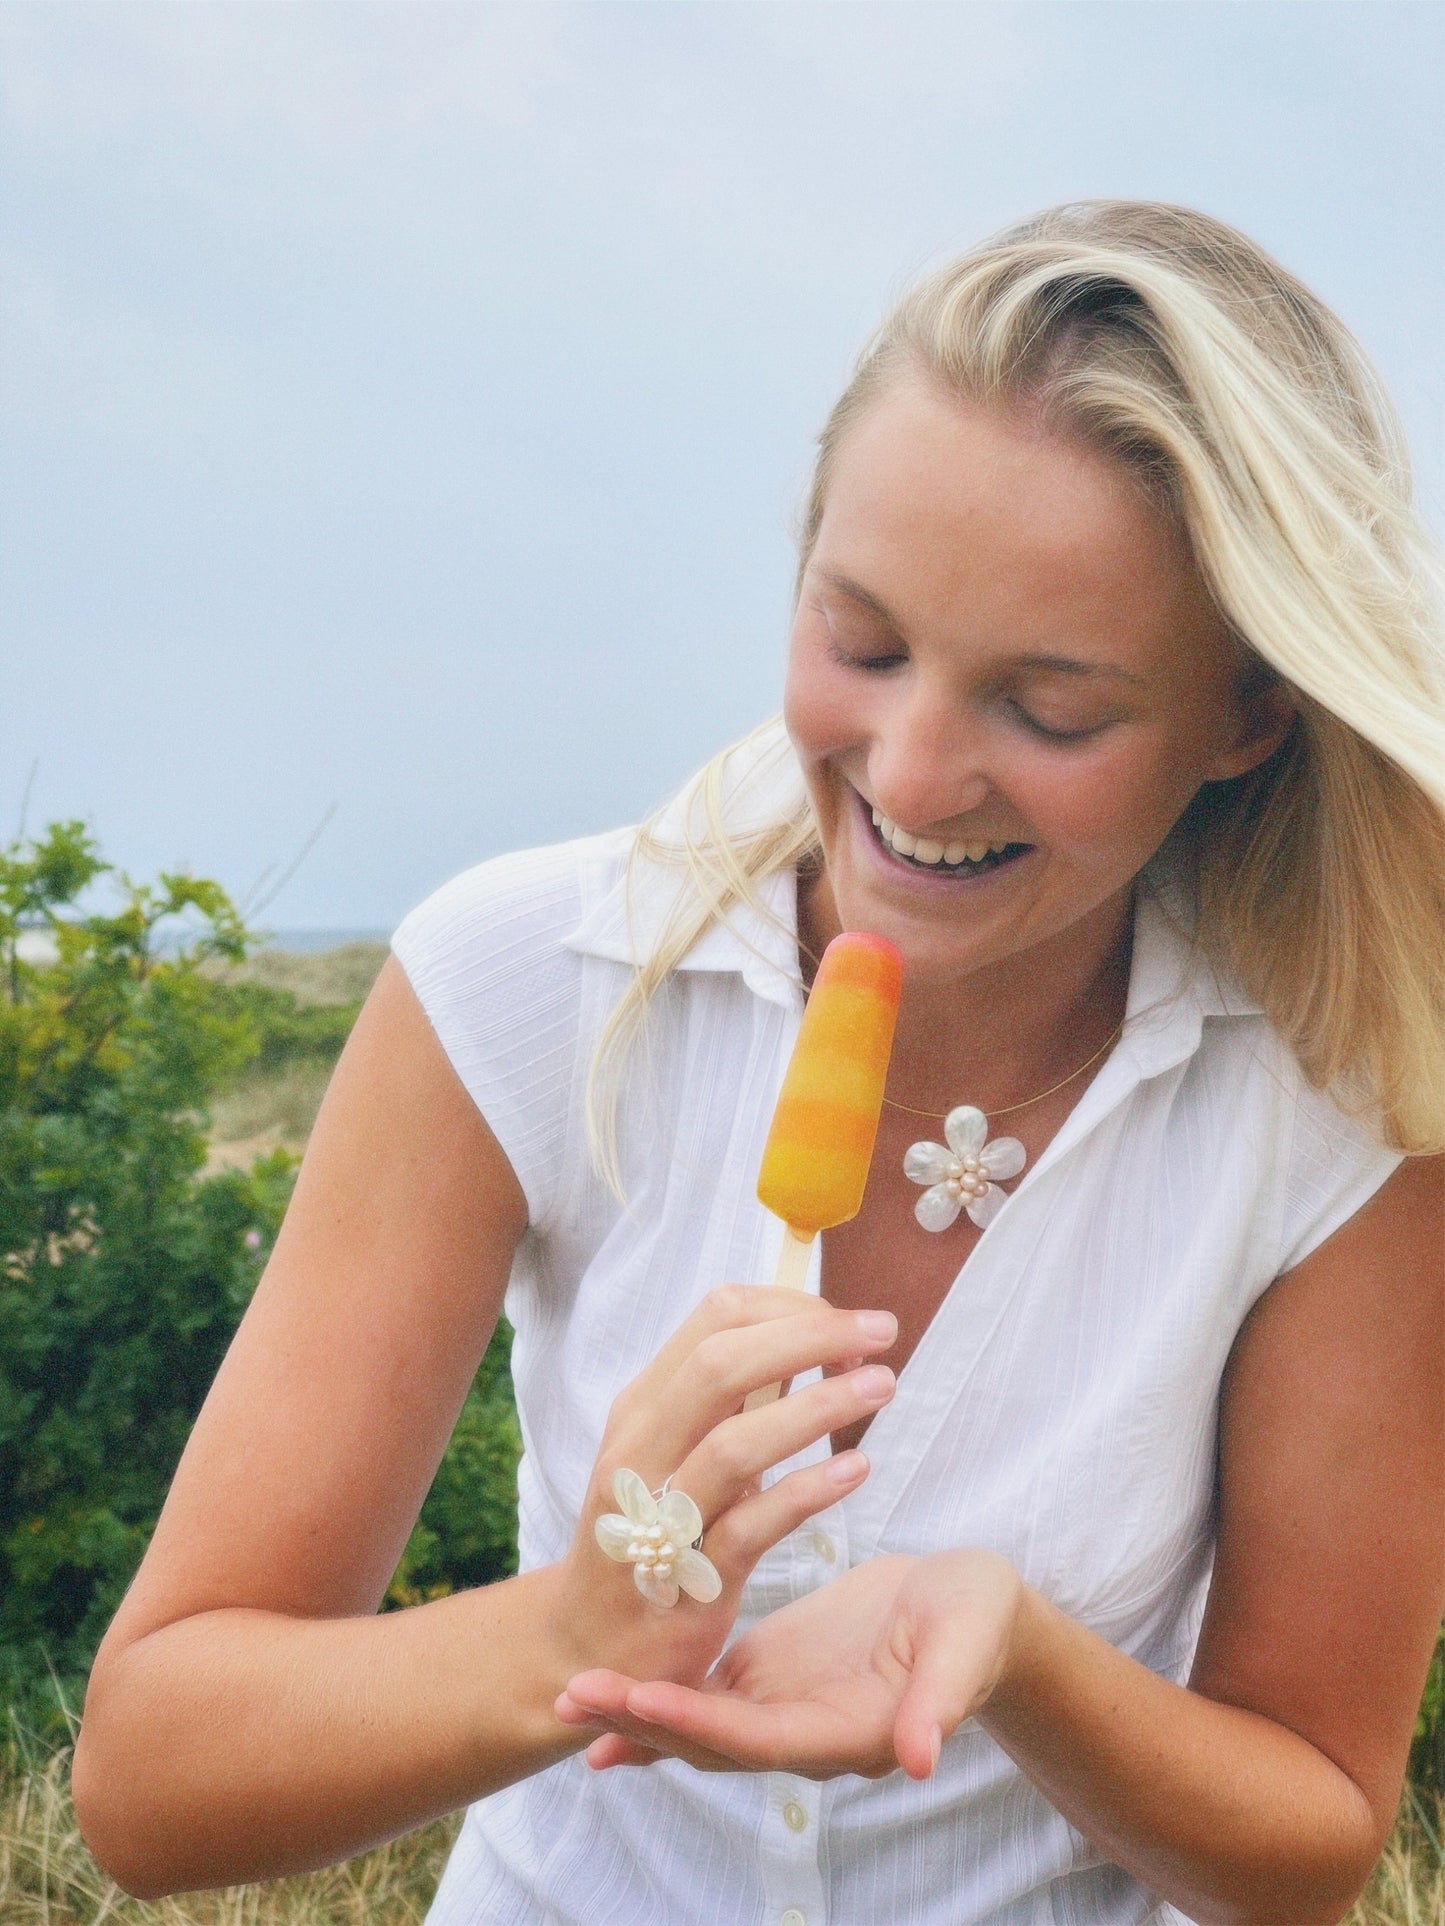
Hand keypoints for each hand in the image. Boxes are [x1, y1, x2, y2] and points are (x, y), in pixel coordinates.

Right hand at [544, 1286, 898, 1702]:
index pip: (715, 1319)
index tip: (848, 1324)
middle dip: (810, 1335)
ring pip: (735, 1443)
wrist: (589, 1644)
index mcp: (644, 1405)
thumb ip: (731, 1398)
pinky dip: (807, 1491)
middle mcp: (642, 1448)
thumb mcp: (675, 1450)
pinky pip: (750, 1526)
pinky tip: (857, 1470)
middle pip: (721, 1364)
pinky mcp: (688, 1581)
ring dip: (816, 1406)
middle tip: (882, 1333)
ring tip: (882, 1387)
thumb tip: (808, 1338)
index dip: (790, 1308)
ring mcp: (658, 1516)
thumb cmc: (648, 1534)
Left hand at [557, 1549, 1025, 1781]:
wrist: (973, 1611)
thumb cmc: (976, 1622)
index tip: (640, 1706)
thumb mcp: (966, 1649)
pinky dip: (658, 1690)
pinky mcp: (771, 1671)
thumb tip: (919, 1760)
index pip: (757, 1738)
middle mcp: (803, 1732)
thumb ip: (940, 1704)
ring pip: (696, 1720)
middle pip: (710, 1740)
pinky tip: (611, 1683)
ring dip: (636, 1712)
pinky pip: (706, 1689)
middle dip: (641, 1721)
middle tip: (573, 1696)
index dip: (698, 1724)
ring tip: (570, 1695)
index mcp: (845, 1732)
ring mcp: (781, 1705)